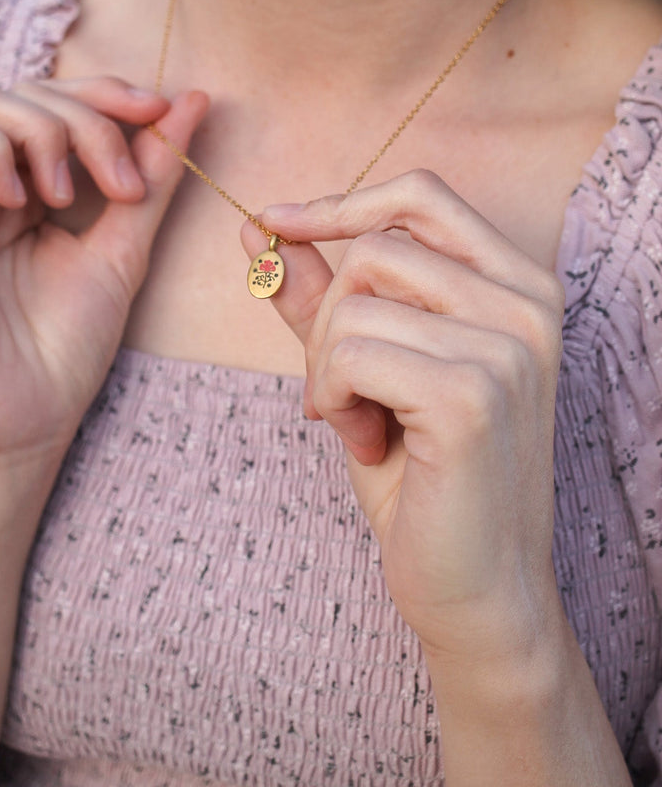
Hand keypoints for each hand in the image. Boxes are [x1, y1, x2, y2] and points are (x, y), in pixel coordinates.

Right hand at [0, 77, 207, 516]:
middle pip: (29, 93)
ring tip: (70, 196)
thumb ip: (153, 176)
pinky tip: (22, 198)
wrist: (20, 421)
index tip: (161, 108)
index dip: (110, 93)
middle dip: (88, 117)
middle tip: (123, 180)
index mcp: (34, 190)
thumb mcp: (125, 248)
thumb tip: (193, 99)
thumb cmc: (66, 348)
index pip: (63, 104)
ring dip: (44, 131)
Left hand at [243, 170, 565, 666]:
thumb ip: (324, 296)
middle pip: (377, 246)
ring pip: (355, 303)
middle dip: (328, 318)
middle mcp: (527, 305)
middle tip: (339, 390)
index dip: (341, 202)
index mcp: (518, 287)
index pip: (422, 196)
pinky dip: (331, 397)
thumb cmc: (426, 479)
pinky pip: (350, 353)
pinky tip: (365, 442)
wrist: (477, 590)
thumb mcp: (371, 370)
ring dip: (328, 369)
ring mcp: (507, 348)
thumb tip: (259, 225)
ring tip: (360, 423)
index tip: (275, 221)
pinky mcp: (471, 396)